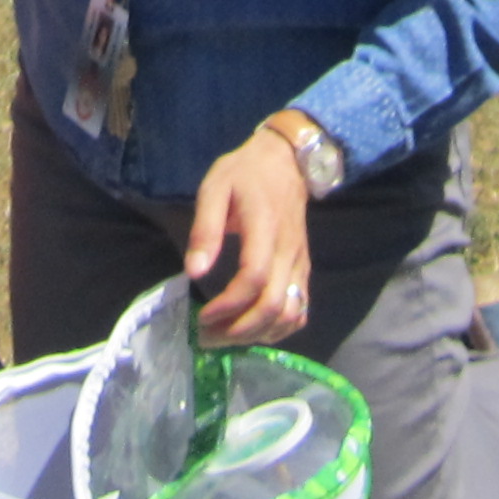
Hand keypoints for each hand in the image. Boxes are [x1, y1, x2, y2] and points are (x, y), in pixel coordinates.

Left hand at [185, 126, 317, 347]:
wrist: (286, 161)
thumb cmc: (245, 173)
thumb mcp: (215, 188)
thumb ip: (205, 230)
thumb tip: (194, 272)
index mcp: (264, 228)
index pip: (254, 277)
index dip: (229, 304)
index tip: (203, 315)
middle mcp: (288, 251)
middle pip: (273, 305)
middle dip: (239, 329)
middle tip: (208, 336)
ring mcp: (300, 263)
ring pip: (290, 314)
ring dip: (258, 334)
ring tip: (227, 336)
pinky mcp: (303, 269)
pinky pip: (299, 310)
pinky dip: (279, 329)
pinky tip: (254, 330)